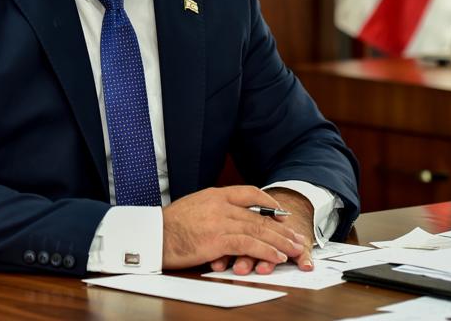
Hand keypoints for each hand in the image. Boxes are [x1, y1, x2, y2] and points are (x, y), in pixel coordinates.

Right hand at [161, 186, 304, 269]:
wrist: (152, 235)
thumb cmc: (168, 226)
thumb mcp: (193, 207)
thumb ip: (213, 209)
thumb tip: (228, 217)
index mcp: (215, 195)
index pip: (249, 193)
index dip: (269, 204)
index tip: (281, 213)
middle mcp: (221, 205)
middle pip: (259, 216)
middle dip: (282, 229)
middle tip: (298, 237)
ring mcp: (220, 221)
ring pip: (259, 230)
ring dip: (280, 241)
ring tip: (295, 250)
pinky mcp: (218, 239)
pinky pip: (249, 245)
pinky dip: (266, 251)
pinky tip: (277, 257)